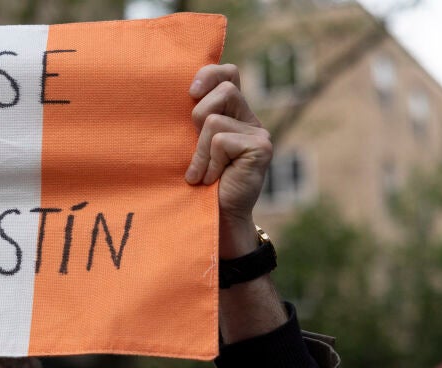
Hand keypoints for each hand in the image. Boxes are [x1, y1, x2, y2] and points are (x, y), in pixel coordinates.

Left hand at [186, 64, 272, 258]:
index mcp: (234, 114)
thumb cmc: (198, 183)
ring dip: (200, 150)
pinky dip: (209, 162)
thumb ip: (194, 120)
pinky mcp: (261, 148)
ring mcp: (259, 134)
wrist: (217, 218)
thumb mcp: (192, 145)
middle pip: (224, 89)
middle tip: (193, 145)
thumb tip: (180, 94)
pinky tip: (212, 179)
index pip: (229, 74)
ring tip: (203, 173)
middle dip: (198, 115)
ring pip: (214, 120)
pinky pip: (221, 141)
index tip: (190, 92)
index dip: (210, 74)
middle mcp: (250, 120)